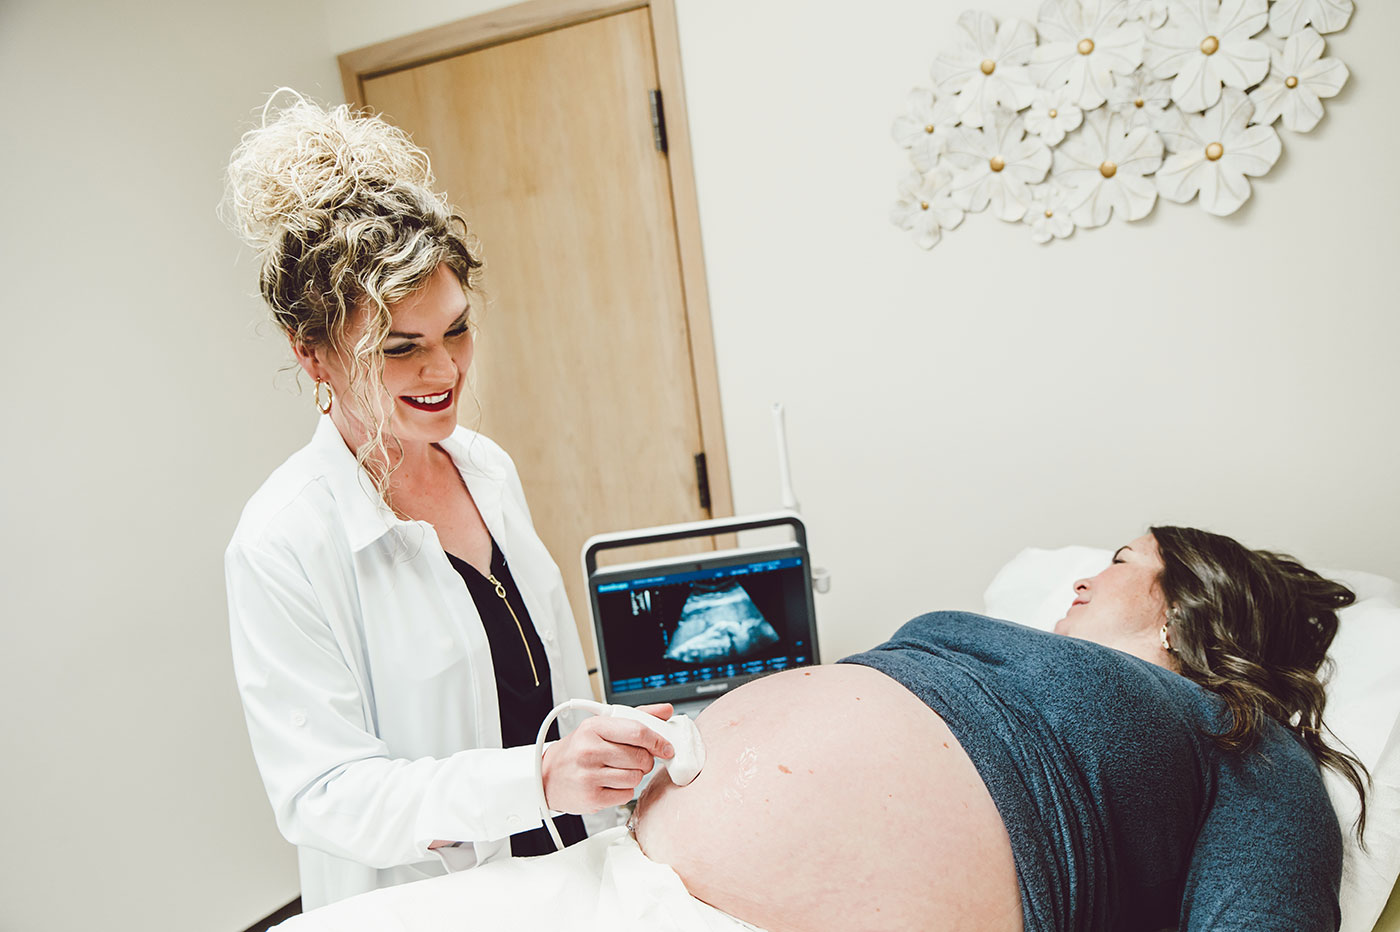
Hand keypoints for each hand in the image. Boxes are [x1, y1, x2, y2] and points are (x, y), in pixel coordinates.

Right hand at [541, 703, 674, 813]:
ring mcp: (589, 776)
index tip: (667, 746)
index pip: (637, 732)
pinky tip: (610, 783)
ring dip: (634, 775)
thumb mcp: (601, 726)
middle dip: (646, 760)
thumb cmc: (578, 749)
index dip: (658, 740)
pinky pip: (627, 794)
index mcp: (593, 727)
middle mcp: (589, 750)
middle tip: (637, 759)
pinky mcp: (592, 798)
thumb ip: (636, 716)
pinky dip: (624, 790)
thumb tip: (665, 711)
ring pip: (636, 777)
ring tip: (618, 771)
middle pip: (640, 757)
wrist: (547, 776)